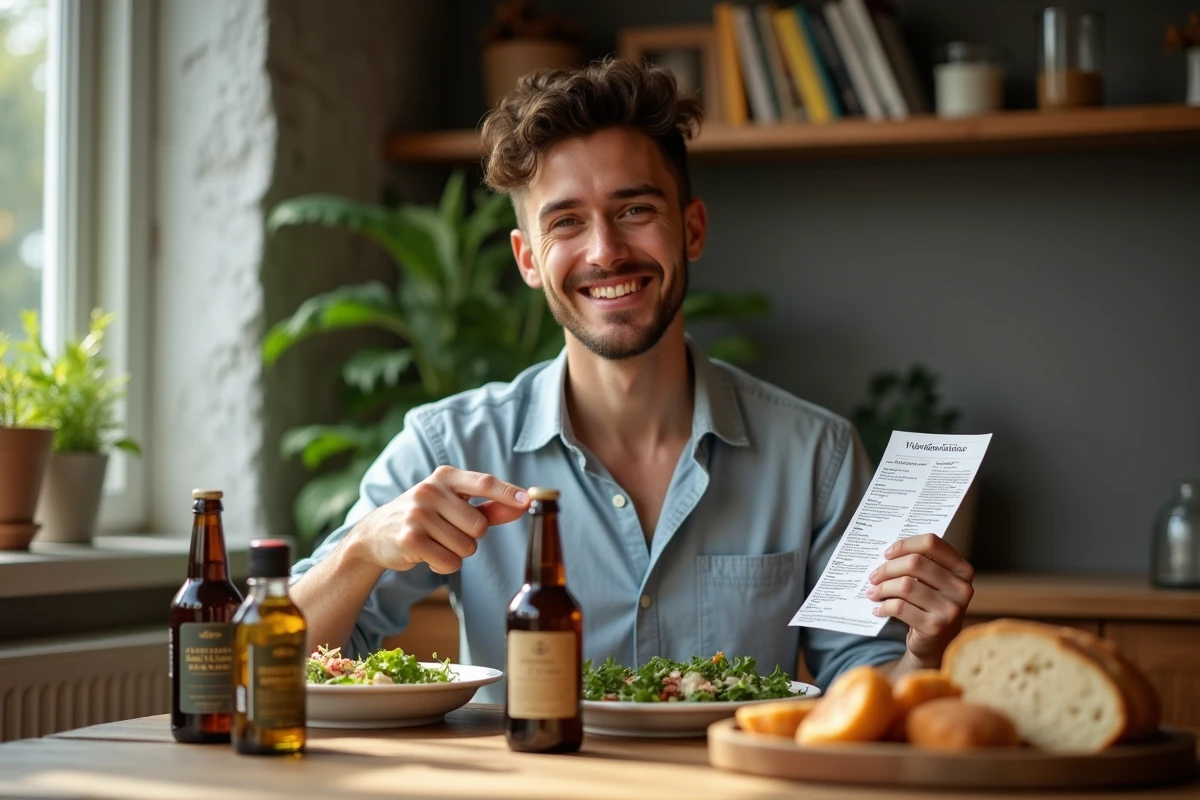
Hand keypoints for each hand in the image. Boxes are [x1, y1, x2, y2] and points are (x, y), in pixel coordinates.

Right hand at [356, 465, 529, 574]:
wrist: (377, 534)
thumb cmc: (426, 517)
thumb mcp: (454, 505)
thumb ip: (490, 507)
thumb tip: (525, 504)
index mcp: (445, 477)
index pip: (483, 483)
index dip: (507, 493)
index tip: (527, 501)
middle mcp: (429, 491)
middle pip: (479, 526)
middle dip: (471, 537)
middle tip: (448, 532)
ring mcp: (417, 515)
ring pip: (466, 548)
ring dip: (457, 553)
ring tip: (436, 542)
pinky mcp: (409, 540)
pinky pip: (450, 563)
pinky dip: (444, 564)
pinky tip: (427, 554)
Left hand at [866, 534, 974, 668]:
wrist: (935, 645)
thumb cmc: (929, 604)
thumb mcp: (933, 582)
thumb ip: (920, 564)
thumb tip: (886, 553)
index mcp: (962, 570)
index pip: (932, 543)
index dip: (905, 545)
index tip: (887, 553)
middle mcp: (962, 588)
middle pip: (915, 563)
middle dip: (887, 568)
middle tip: (873, 576)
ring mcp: (950, 609)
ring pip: (905, 585)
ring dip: (882, 588)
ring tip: (873, 592)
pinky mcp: (935, 627)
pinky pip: (900, 607)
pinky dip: (884, 606)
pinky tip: (878, 609)